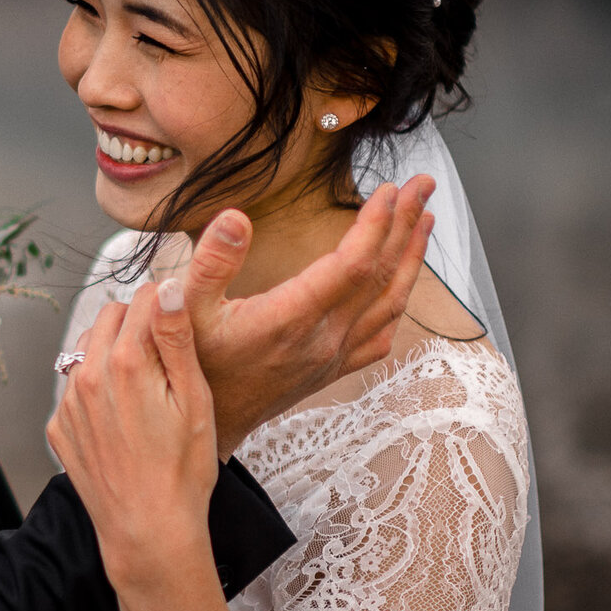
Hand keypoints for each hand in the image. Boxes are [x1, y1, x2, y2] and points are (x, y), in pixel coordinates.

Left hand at [45, 276, 220, 590]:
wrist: (148, 531)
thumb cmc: (182, 470)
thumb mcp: (194, 399)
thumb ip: (176, 338)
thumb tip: (168, 287)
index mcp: (125, 362)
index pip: (143, 298)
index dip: (167, 304)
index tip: (180, 321)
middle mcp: (87, 375)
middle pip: (110, 316)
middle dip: (137, 324)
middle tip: (164, 357)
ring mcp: (67, 403)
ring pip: (87, 349)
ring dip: (113, 354)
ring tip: (143, 390)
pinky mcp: (58, 428)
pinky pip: (75, 388)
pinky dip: (96, 390)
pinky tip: (121, 419)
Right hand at [184, 178, 435, 456]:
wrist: (207, 425)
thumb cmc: (193, 367)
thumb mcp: (185, 310)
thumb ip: (211, 263)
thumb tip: (235, 218)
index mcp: (290, 319)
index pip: (352, 264)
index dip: (375, 224)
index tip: (388, 190)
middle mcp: (322, 340)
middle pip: (380, 276)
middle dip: (406, 225)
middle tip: (422, 185)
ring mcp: (332, 357)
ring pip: (390, 304)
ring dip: (412, 259)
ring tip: (426, 221)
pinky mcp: (332, 370)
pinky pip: (380, 335)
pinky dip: (398, 303)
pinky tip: (403, 286)